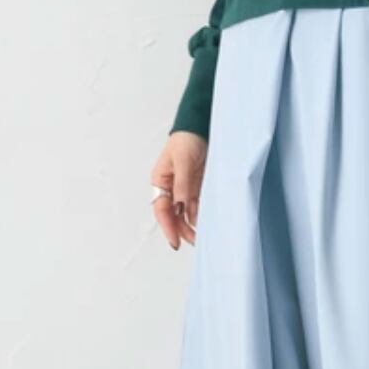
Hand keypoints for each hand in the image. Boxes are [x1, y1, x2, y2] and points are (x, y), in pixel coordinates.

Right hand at [151, 132, 207, 249]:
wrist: (203, 125)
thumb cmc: (187, 138)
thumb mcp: (183, 162)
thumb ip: (182, 185)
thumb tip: (180, 207)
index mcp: (161, 181)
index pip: (162, 209)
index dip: (168, 226)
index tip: (175, 241)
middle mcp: (172, 188)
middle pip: (174, 215)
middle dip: (182, 230)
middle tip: (194, 242)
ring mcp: (186, 189)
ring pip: (187, 214)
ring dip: (193, 226)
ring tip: (202, 238)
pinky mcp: (199, 188)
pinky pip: (198, 206)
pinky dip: (202, 216)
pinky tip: (207, 224)